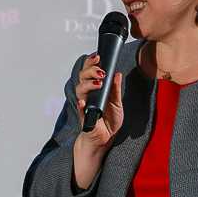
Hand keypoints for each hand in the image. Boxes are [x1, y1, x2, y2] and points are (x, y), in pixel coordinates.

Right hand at [72, 56, 123, 188]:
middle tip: (100, 70)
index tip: (97, 56)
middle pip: (82, 77)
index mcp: (95, 90)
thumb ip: (116, 89)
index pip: (90, 72)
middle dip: (90, 70)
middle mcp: (88, 95)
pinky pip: (80, 110)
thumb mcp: (117, 103)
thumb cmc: (108, 122)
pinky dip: (81, 105)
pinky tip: (83, 102)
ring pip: (80, 90)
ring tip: (99, 82)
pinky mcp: (84, 118)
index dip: (91, 63)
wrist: (105, 139)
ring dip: (88, 84)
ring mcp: (84, 106)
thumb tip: (117, 74)